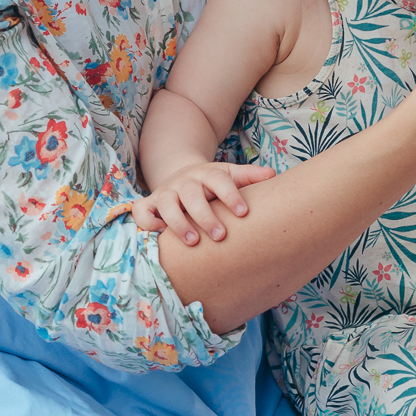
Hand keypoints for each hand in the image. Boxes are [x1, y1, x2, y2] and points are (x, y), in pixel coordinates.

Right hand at [131, 160, 274, 244]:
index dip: (230, 195)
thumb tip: (273, 175)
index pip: (219, 179)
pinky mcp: (149, 203)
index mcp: (207, 174)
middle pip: (192, 194)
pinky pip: (142, 211)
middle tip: (220, 236)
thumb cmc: (212, 183)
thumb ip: (249, 176)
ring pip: (166, 204)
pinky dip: (147, 222)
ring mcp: (165, 192)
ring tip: (193, 242)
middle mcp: (184, 182)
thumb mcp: (229, 175)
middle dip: (205, 216)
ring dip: (178, 223)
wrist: (181, 175)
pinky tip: (161, 235)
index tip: (243, 213)